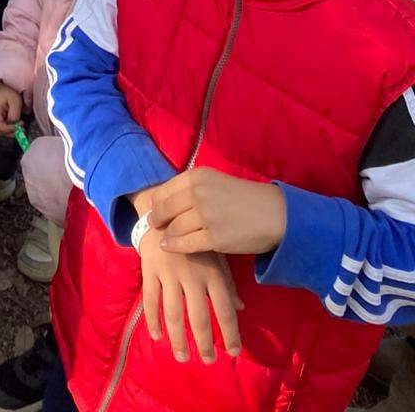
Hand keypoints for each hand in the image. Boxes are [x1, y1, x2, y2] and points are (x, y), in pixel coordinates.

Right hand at [0, 82, 24, 136]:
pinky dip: (9, 126)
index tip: (18, 128)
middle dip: (10, 132)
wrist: (5, 83)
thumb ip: (14, 114)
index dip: (8, 129)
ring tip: (21, 126)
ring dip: (10, 130)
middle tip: (21, 131)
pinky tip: (17, 123)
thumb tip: (14, 125)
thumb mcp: (15, 101)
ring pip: (0, 128)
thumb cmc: (10, 89)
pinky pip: (2, 124)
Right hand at [139, 230, 242, 363]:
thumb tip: (240, 307)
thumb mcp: (215, 254)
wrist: (162, 211)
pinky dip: (153, 320)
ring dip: (178, 339)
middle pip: (199, 317)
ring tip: (182, 357)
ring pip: (173, 313)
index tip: (232, 353)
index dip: (230, 334)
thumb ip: (227, 281)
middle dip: (204, 344)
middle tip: (208, 361)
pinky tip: (158, 337)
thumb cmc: (193, 237)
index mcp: (212, 272)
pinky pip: (150, 300)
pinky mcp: (150, 270)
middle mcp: (192, 275)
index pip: (224, 310)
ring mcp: (169, 272)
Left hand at [149, 168, 286, 256]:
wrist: (273, 214)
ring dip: (166, 234)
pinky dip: (174, 246)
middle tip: (153, 226)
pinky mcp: (214, 238)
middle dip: (156, 220)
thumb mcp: (214, 182)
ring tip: (163, 237)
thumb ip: (190, 188)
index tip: (150, 210)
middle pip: (164, 210)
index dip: (154, 203)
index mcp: (196, 176)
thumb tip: (160, 200)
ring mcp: (205, 216)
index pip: (164, 191)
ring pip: (174, 228)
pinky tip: (168, 247)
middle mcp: (198, 193)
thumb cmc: (243, 198)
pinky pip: (186, 244)